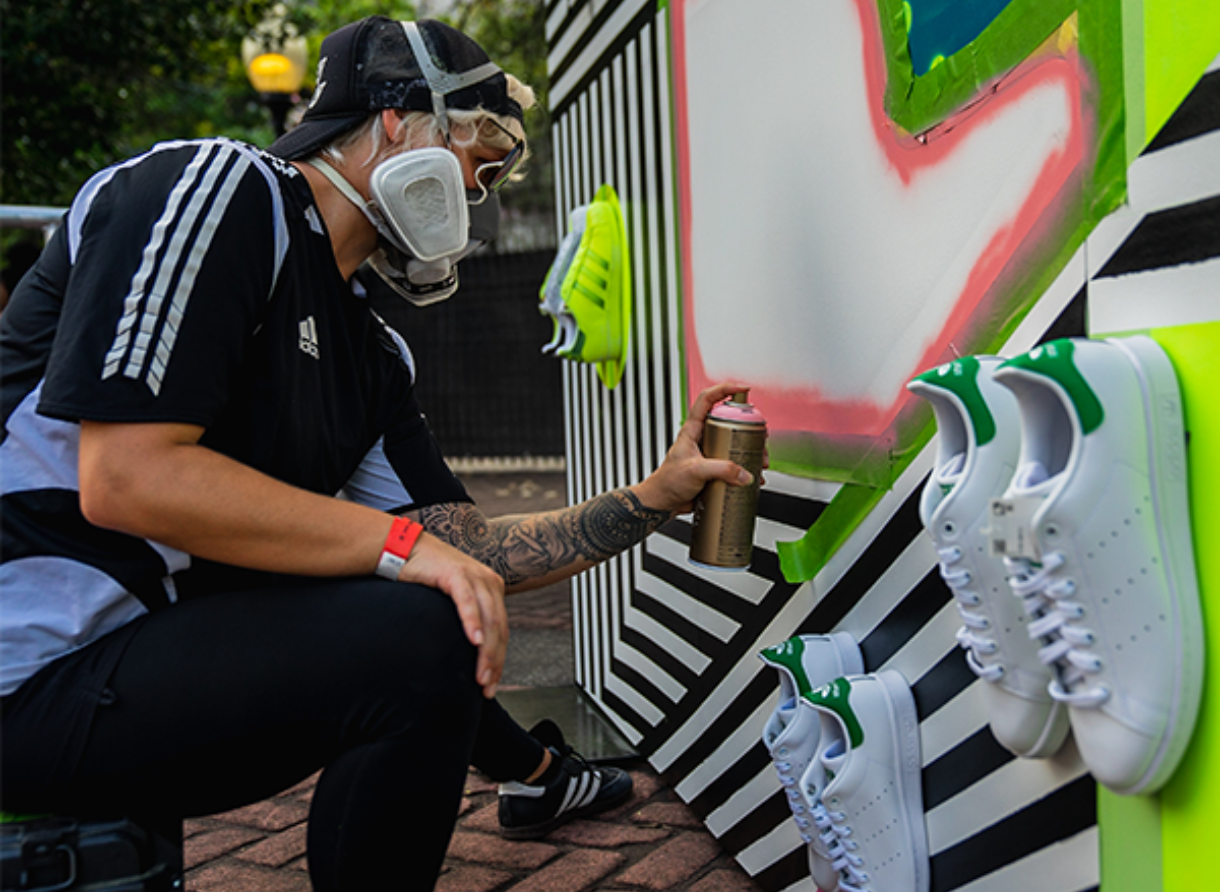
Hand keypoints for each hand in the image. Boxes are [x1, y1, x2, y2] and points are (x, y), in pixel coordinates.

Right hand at [397, 532, 507, 697]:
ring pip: (488, 619)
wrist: (404, 549)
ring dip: (486, 651)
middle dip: (494, 662)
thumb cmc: (424, 579)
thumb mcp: (451, 601)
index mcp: (491, 590)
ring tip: (481, 675)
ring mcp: (474, 575)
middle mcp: (488, 582)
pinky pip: (467, 601)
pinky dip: (473, 623)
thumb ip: (465, 619)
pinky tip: (474, 641)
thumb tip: (467, 653)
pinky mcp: (455, 573)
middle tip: (486, 687)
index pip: (501, 631)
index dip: (498, 660)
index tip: (491, 685)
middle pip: (499, 628)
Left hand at [634, 382, 765, 514]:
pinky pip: (735, 464)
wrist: (663, 503)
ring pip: (736, 444)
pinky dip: (747, 469)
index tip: (742, 389)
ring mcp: (710, 453)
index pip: (707, 399)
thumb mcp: (694, 471)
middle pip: (729, 422)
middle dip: (749, 428)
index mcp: (693, 429)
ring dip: (751, 451)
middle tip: (760, 436)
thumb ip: (721, 470)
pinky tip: (753, 477)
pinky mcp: (715, 469)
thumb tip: (744, 473)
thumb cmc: (667, 482)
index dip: (724, 389)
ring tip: (760, 461)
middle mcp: (703, 438)